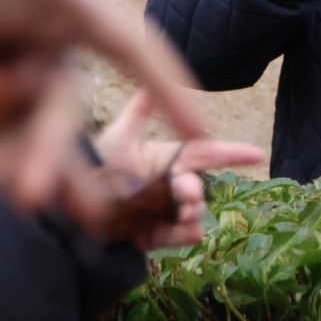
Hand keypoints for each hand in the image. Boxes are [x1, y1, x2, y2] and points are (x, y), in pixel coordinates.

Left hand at [0, 0, 209, 210]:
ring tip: (10, 200)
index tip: (204, 134)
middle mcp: (42, 33)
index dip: (172, 89)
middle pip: (70, 103)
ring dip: (28, 164)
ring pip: (38, 130)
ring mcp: (11, 69)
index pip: (131, 46)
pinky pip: (7, 141)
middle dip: (55, 151)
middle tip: (34, 201)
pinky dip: (5, 163)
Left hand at [65, 94, 265, 249]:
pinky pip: (168, 237)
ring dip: (193, 211)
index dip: (231, 153)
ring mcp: (160, 212)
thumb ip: (138, 113)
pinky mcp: (146, 236)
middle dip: (197, 188)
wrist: (63, 200)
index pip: (204, 153)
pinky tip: (192, 232)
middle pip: (195, 185)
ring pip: (187, 213)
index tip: (257, 154)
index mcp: (166, 159)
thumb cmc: (92, 163)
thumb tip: (152, 82)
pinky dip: (181, 236)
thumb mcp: (116, 137)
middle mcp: (167, 186)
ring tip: (188, 210)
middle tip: (188, 191)